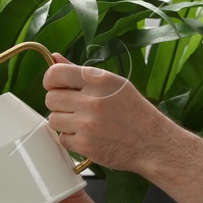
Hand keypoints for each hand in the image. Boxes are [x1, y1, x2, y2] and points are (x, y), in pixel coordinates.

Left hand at [43, 53, 168, 173]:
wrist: (152, 143)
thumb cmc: (134, 112)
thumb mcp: (113, 84)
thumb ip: (80, 71)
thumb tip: (54, 57)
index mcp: (99, 80)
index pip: (55, 73)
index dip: (51, 81)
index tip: (57, 87)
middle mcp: (92, 101)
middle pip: (50, 99)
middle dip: (60, 104)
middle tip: (76, 109)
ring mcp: (88, 124)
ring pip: (53, 120)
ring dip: (65, 123)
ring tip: (85, 124)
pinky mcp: (85, 145)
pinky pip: (62, 139)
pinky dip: (72, 140)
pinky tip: (89, 137)